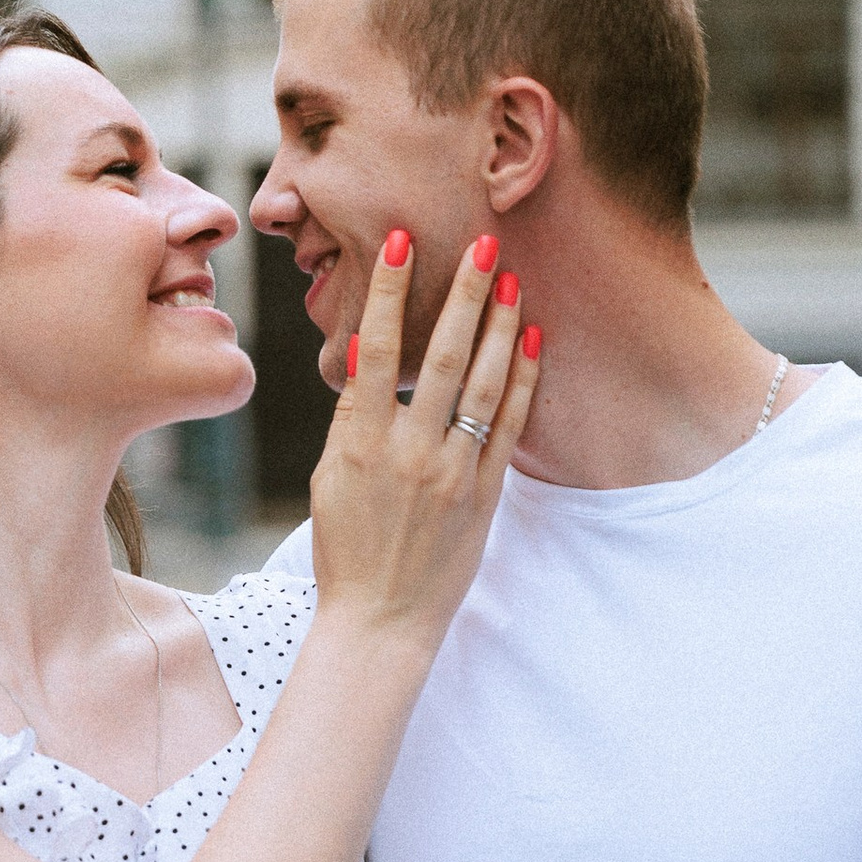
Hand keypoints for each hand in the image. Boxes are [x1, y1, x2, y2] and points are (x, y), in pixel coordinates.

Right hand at [309, 234, 538, 645]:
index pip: (377, 347)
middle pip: (444, 355)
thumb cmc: (347, 548)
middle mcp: (408, 450)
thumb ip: (350, 420)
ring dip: (501, 326)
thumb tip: (367, 357)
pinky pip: (510, 427)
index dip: (390, 290)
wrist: (381, 620)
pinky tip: (532, 341)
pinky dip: (524, 381)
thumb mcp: (329, 478)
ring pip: (485, 385)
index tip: (403, 241)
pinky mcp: (485, 496)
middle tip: (486, 242)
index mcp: (360, 440)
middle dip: (465, 293)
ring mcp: (452, 472)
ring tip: (514, 279)